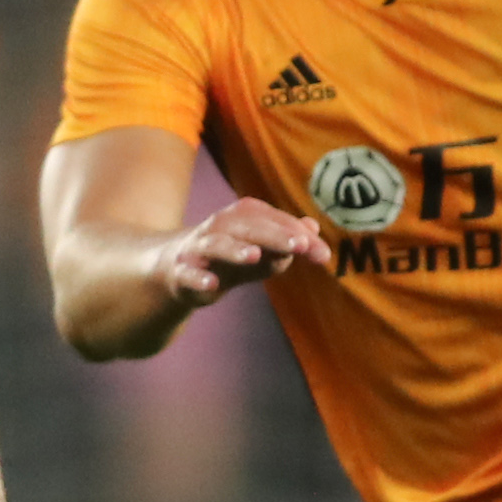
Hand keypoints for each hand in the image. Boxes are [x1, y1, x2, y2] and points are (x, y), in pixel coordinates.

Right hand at [156, 200, 331, 311]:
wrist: (179, 271)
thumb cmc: (228, 259)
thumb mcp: (262, 251)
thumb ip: (287, 243)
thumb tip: (314, 230)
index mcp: (242, 217)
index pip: (274, 222)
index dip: (298, 235)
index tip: (322, 254)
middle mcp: (220, 227)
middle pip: (249, 227)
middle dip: (274, 236)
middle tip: (299, 247)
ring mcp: (199, 248)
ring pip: (217, 244)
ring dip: (235, 249)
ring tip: (255, 256)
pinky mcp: (182, 272)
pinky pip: (188, 273)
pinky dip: (198, 277)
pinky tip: (211, 284)